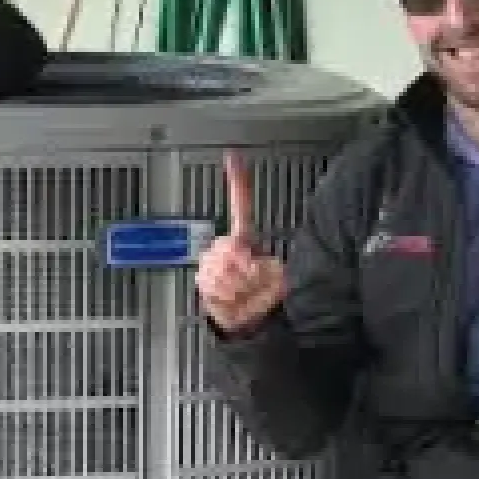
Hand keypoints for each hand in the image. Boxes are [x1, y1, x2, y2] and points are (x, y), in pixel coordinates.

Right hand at [195, 151, 285, 334]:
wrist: (248, 321)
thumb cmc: (262, 295)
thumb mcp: (276, 278)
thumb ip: (269, 267)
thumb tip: (246, 256)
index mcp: (244, 238)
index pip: (240, 205)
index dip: (237, 181)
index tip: (233, 156)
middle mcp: (225, 246)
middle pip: (230, 247)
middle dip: (247, 270)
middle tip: (255, 285)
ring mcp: (212, 262)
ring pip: (224, 268)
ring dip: (241, 288)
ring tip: (246, 296)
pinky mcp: (202, 279)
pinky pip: (215, 285)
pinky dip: (229, 297)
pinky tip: (233, 301)